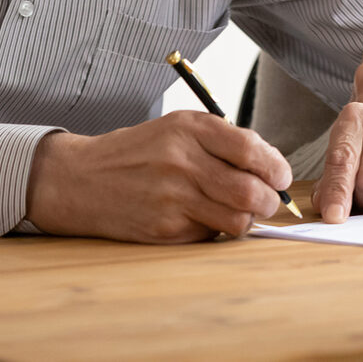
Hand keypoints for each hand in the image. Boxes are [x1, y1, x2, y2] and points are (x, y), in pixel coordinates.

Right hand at [24, 111, 290, 242]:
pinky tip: (206, 217)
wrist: (82, 179)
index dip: (275, 167)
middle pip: (250, 191)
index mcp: (190, 129)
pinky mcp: (165, 229)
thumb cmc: (139, 151)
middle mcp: (182, 161)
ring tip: (243, 211)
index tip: (281, 176)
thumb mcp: (177, 127)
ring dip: (248, 219)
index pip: (251, 150)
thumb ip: (222, 140)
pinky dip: (218, 229)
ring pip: (237, 219)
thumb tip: (269, 164)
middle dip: (270, 200)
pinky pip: (210, 234)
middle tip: (269, 200)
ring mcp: (173, 198)